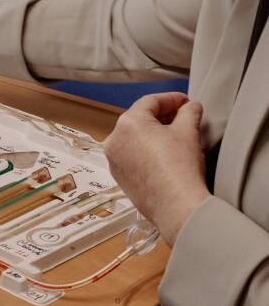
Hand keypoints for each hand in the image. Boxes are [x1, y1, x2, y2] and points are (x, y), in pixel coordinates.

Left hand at [103, 93, 209, 245]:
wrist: (175, 206)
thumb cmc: (180, 166)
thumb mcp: (188, 131)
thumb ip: (189, 112)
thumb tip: (191, 107)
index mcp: (128, 123)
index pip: (150, 102)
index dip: (171, 99)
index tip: (186, 102)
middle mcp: (114, 139)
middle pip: (139, 119)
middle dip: (162, 116)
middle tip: (183, 116)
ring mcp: (114, 160)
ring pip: (134, 138)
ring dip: (154, 133)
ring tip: (176, 135)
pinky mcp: (119, 177)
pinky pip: (132, 156)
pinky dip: (146, 150)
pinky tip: (164, 155)